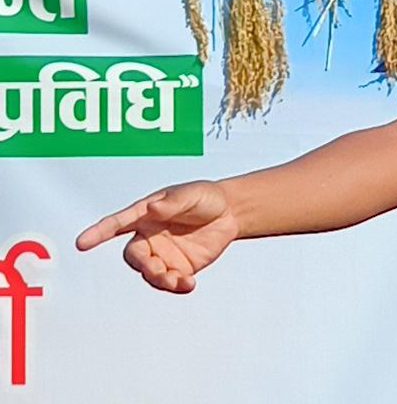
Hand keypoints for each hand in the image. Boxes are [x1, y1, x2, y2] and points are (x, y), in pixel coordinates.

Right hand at [75, 181, 240, 293]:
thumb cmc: (205, 197)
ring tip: (181, 281)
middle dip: (143, 265)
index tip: (82, 243)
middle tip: (160, 270)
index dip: (98, 233)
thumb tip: (154, 208)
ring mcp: (162, 254)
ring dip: (161, 280)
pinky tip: (189, 284)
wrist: (230, 213)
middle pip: (134, 256)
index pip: (117, 224)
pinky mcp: (178, 267)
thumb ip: (173, 202)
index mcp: (145, 215)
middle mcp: (149, 237)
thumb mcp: (192, 194)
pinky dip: (177, 286)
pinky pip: (171, 281)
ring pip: (150, 273)